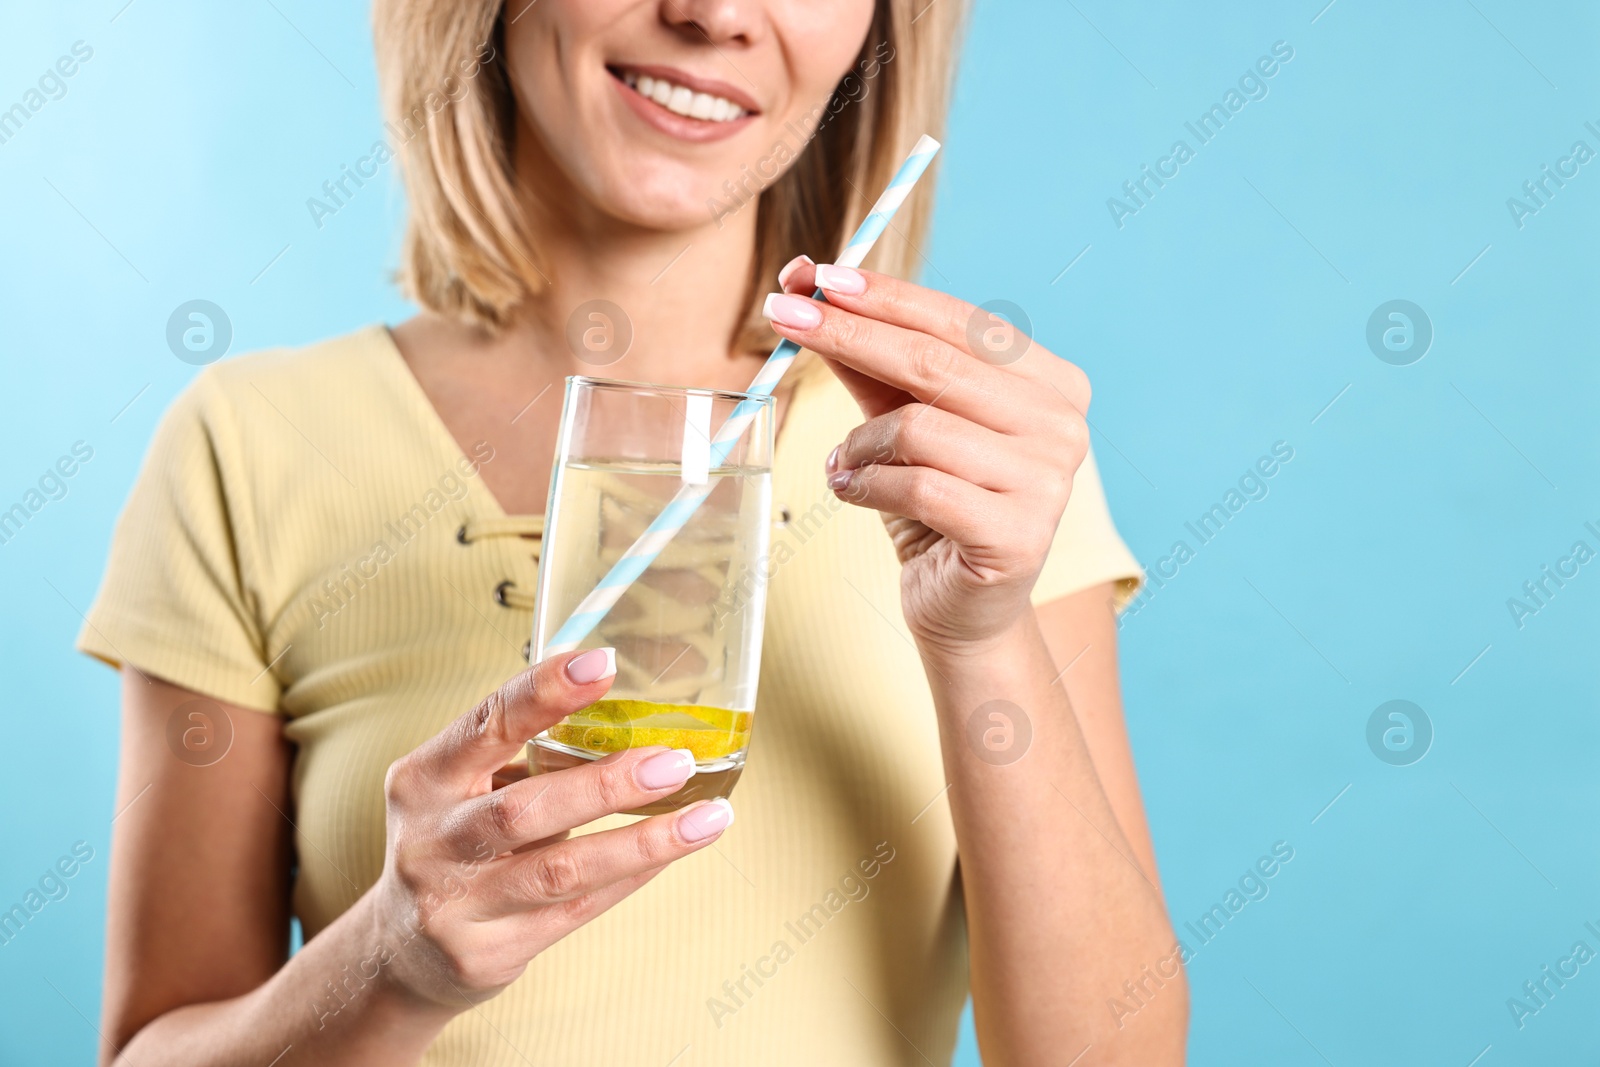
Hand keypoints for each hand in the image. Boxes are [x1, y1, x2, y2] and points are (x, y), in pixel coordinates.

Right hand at [368, 648, 732, 1011]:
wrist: (398, 953)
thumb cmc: (453, 843)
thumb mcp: (459, 788)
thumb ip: (522, 753)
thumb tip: (630, 708)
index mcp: (424, 779)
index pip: (486, 724)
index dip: (544, 691)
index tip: (603, 663)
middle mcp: (432, 841)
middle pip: (524, 809)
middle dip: (606, 783)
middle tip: (675, 760)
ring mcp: (456, 904)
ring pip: (560, 869)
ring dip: (642, 841)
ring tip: (707, 817)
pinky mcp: (489, 953)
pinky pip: (579, 908)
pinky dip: (634, 875)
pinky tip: (676, 849)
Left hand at [764, 258, 1090, 654]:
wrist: (964, 608)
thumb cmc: (935, 504)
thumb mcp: (899, 419)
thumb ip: (865, 357)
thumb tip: (806, 286)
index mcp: (1052, 383)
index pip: (959, 322)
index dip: (884, 295)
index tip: (814, 275)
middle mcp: (1062, 426)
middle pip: (936, 364)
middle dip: (849, 334)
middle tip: (782, 318)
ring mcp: (1048, 483)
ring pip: (919, 428)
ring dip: (859, 443)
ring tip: (843, 463)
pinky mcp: (1017, 536)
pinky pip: (918, 486)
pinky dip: (866, 485)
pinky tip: (852, 490)